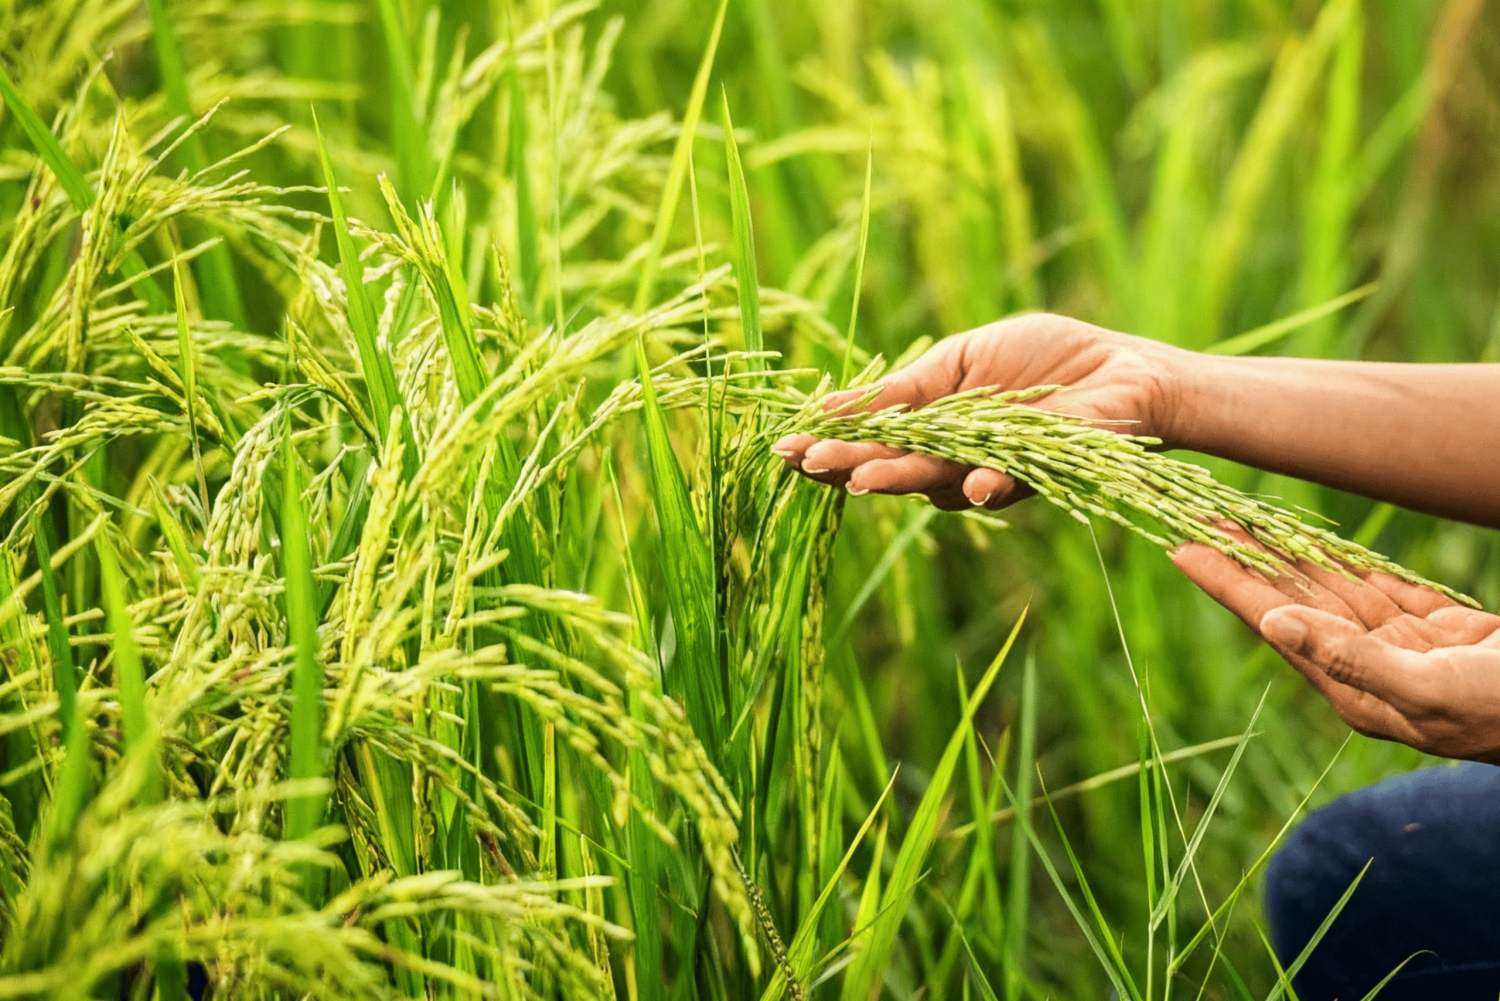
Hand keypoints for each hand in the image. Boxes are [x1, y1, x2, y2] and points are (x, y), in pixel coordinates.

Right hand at [772, 313, 1187, 509]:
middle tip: (807, 463)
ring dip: (900, 478)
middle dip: (849, 465)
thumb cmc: (1043, 359)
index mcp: (932, 430)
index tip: (785, 446)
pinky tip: (968, 483)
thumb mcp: (961, 360)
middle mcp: (955, 460)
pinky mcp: (1040, 472)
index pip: (870, 442)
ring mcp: (994, 471)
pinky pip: (1007, 483)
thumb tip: (832, 405)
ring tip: (861, 477)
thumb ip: (905, 389)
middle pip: (892, 466)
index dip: (829, 445)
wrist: (1121, 370)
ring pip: (937, 480)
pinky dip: (987, 484)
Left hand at [1172, 525, 1499, 762]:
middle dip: (1246, 560)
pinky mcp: (1438, 632)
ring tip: (1240, 520)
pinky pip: (1378, 589)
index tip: (1182, 547)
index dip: (1228, 583)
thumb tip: (1274, 624)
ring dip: (1287, 555)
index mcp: (1357, 690)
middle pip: (1291, 600)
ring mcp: (1403, 651)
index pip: (1275, 623)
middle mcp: (1369, 670)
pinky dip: (1344, 562)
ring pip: (1331, 589)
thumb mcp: (1430, 689)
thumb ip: (1351, 658)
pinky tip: (1309, 542)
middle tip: (1196, 516)